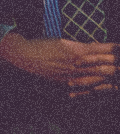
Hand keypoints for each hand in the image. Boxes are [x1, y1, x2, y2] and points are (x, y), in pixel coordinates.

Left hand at [0, 31, 119, 95]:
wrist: (23, 58)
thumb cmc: (38, 68)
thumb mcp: (55, 78)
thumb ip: (70, 80)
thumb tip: (78, 83)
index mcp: (75, 83)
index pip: (100, 86)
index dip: (113, 85)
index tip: (119, 84)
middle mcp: (80, 75)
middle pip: (107, 75)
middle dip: (119, 72)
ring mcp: (79, 63)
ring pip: (105, 63)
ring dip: (118, 60)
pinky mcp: (75, 50)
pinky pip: (97, 49)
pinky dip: (111, 48)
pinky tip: (119, 47)